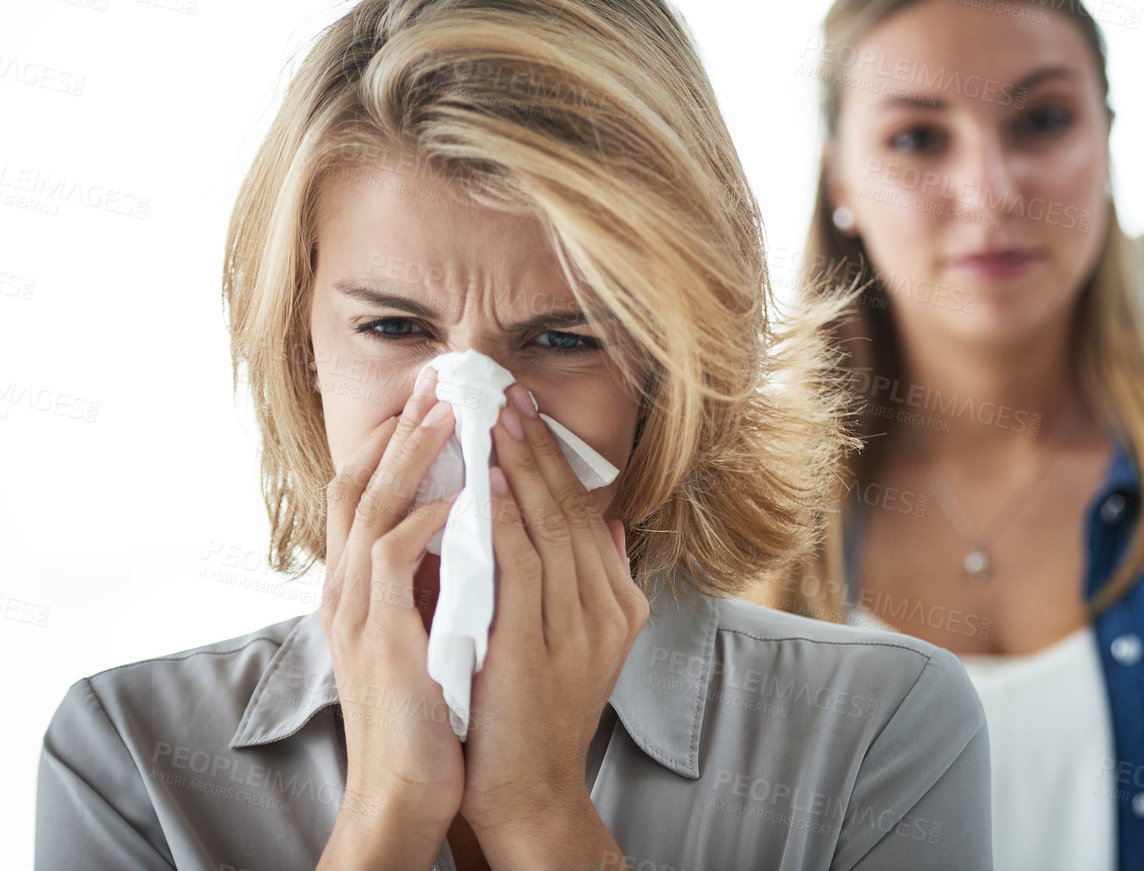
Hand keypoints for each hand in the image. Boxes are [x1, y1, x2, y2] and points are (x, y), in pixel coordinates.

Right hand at [317, 367, 462, 865]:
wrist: (406, 790)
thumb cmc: (429, 712)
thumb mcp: (434, 628)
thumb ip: (446, 577)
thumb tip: (482, 527)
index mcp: (360, 585)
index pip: (365, 489)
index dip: (395, 440)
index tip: (436, 398)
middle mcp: (347, 588)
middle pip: (358, 480)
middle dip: (398, 427)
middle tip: (439, 379)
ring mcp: (357, 610)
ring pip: (370, 506)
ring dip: (411, 455)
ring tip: (450, 412)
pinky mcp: (379, 636)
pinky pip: (391, 560)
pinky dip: (422, 520)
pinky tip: (457, 497)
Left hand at [459, 383, 648, 860]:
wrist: (527, 794)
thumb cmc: (536, 716)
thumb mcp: (579, 642)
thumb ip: (593, 581)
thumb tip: (601, 519)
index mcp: (616, 603)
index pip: (585, 513)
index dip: (554, 460)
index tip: (526, 413)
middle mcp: (604, 610)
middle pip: (571, 509)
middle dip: (537, 447)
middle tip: (508, 393)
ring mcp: (574, 629)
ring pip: (549, 528)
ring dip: (519, 468)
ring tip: (494, 419)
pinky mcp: (535, 649)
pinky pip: (520, 567)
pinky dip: (502, 520)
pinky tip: (482, 485)